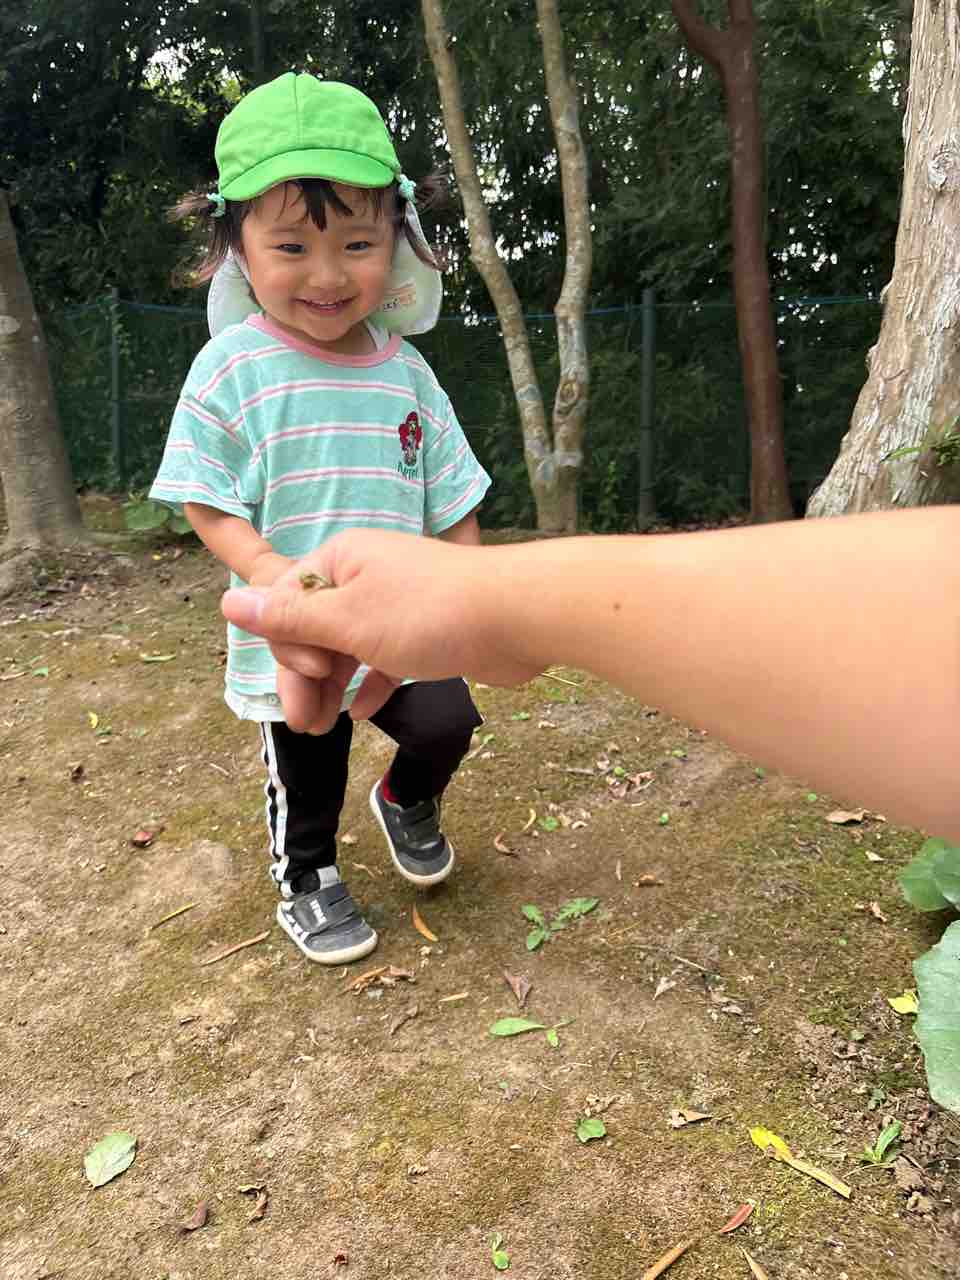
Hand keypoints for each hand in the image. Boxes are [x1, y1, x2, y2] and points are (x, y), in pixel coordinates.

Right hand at [220, 529, 541, 731]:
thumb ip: (289, 619)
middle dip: (304, 674)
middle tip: (305, 724)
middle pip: (315, 627)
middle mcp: (365, 575)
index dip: (288, 644)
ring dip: (333, 685)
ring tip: (321, 728)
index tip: (312, 675)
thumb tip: (229, 601)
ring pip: (349, 646)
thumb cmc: (429, 613)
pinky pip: (384, 657)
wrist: (518, 615)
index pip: (286, 601)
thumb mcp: (348, 621)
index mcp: (340, 559)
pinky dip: (371, 682)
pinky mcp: (426, 630)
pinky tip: (363, 712)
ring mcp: (397, 603)